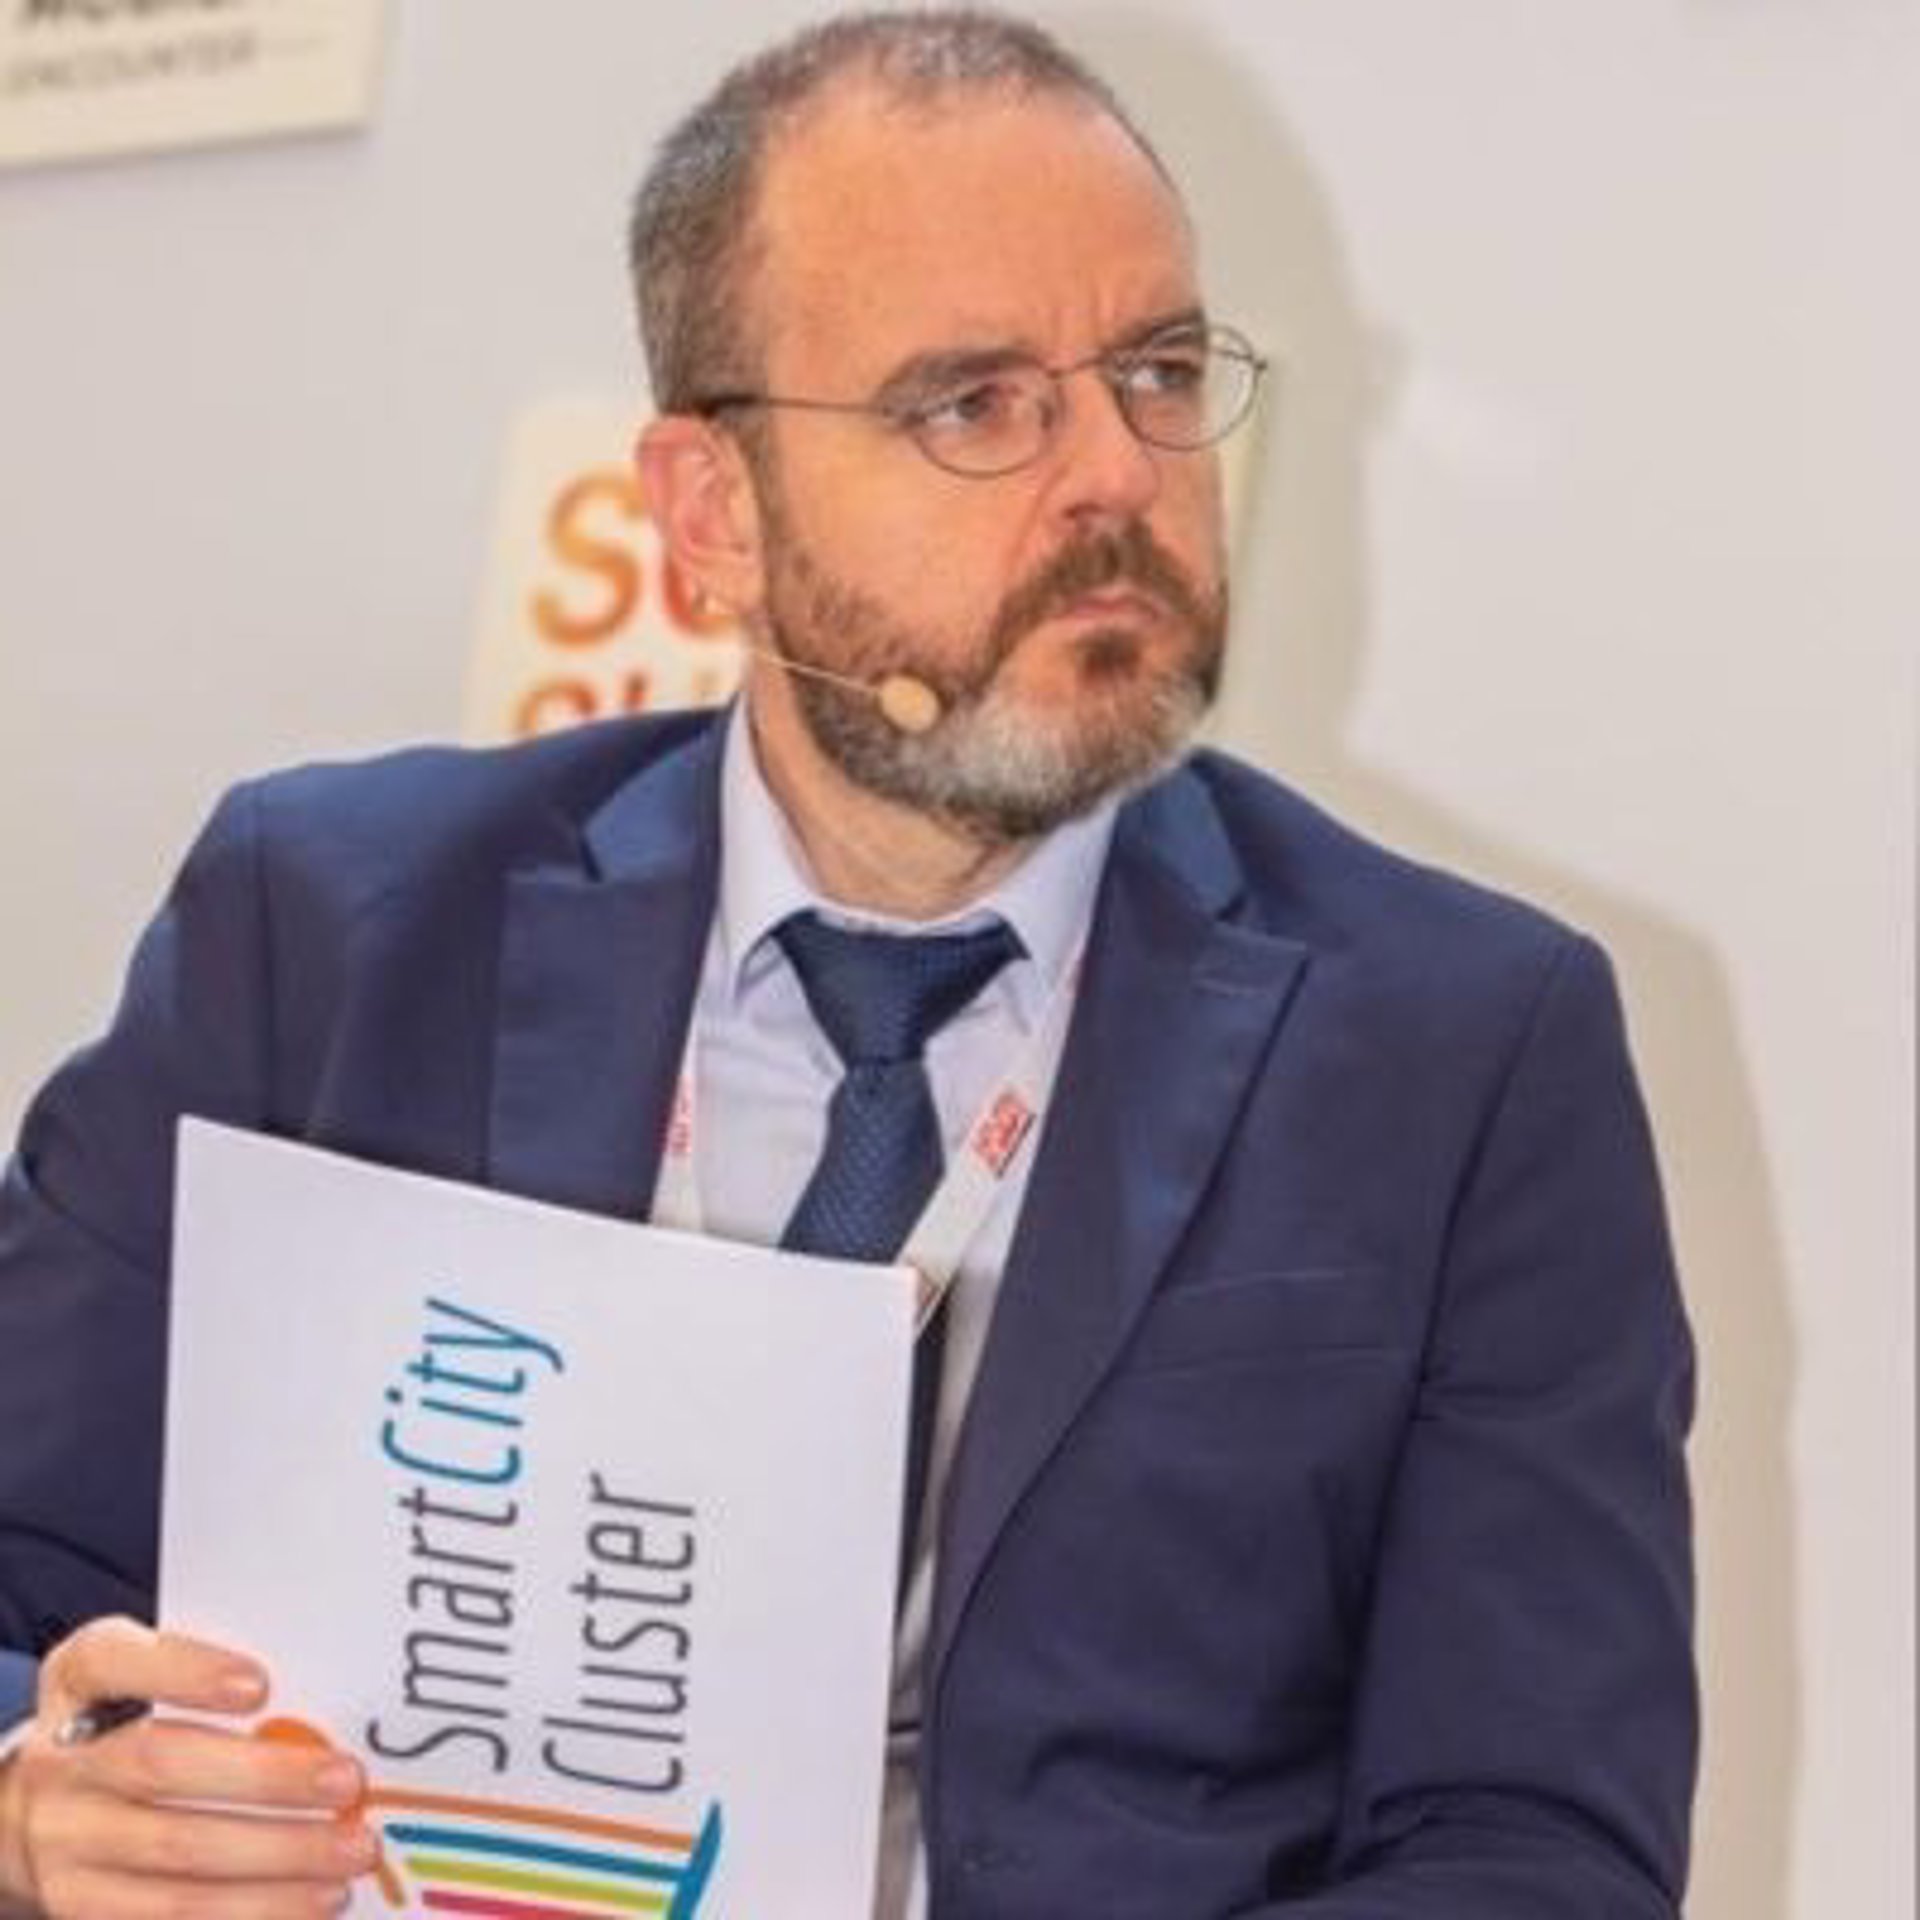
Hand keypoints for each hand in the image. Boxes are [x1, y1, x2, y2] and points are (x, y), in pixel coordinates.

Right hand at [0, 1617, 375, 1917]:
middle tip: (346, 1782)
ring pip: (174, 1856)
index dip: (187, 1672)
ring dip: (274, 1860)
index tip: (261, 1686)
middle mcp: (59, 1762)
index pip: (112, 1660)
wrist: (47, 1808)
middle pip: (160, 1765)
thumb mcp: (156, 1678)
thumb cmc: (137, 1720)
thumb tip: (329, 1708)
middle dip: (266, 1777)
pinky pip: (167, 1918)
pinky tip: (307, 1902)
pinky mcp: (81, 1907)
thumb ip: (223, 1680)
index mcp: (79, 1680)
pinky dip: (247, 1913)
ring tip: (348, 1855)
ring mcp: (61, 1843)